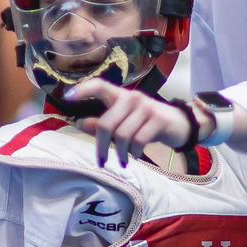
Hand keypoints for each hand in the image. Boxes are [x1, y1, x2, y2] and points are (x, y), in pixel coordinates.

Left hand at [72, 80, 190, 164]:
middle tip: (102, 160)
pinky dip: (134, 153)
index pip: (99, 86)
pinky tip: (135, 156)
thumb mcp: (123, 122)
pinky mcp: (158, 119)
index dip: (83, 90)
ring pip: (122, 135)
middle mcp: (132, 97)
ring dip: (120, 153)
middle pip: (107, 123)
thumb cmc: (146, 123)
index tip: (67, 97)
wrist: (179, 124)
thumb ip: (102, 123)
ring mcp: (146, 107)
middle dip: (101, 146)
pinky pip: (138, 141)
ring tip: (123, 160)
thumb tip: (78, 123)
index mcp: (120, 95)